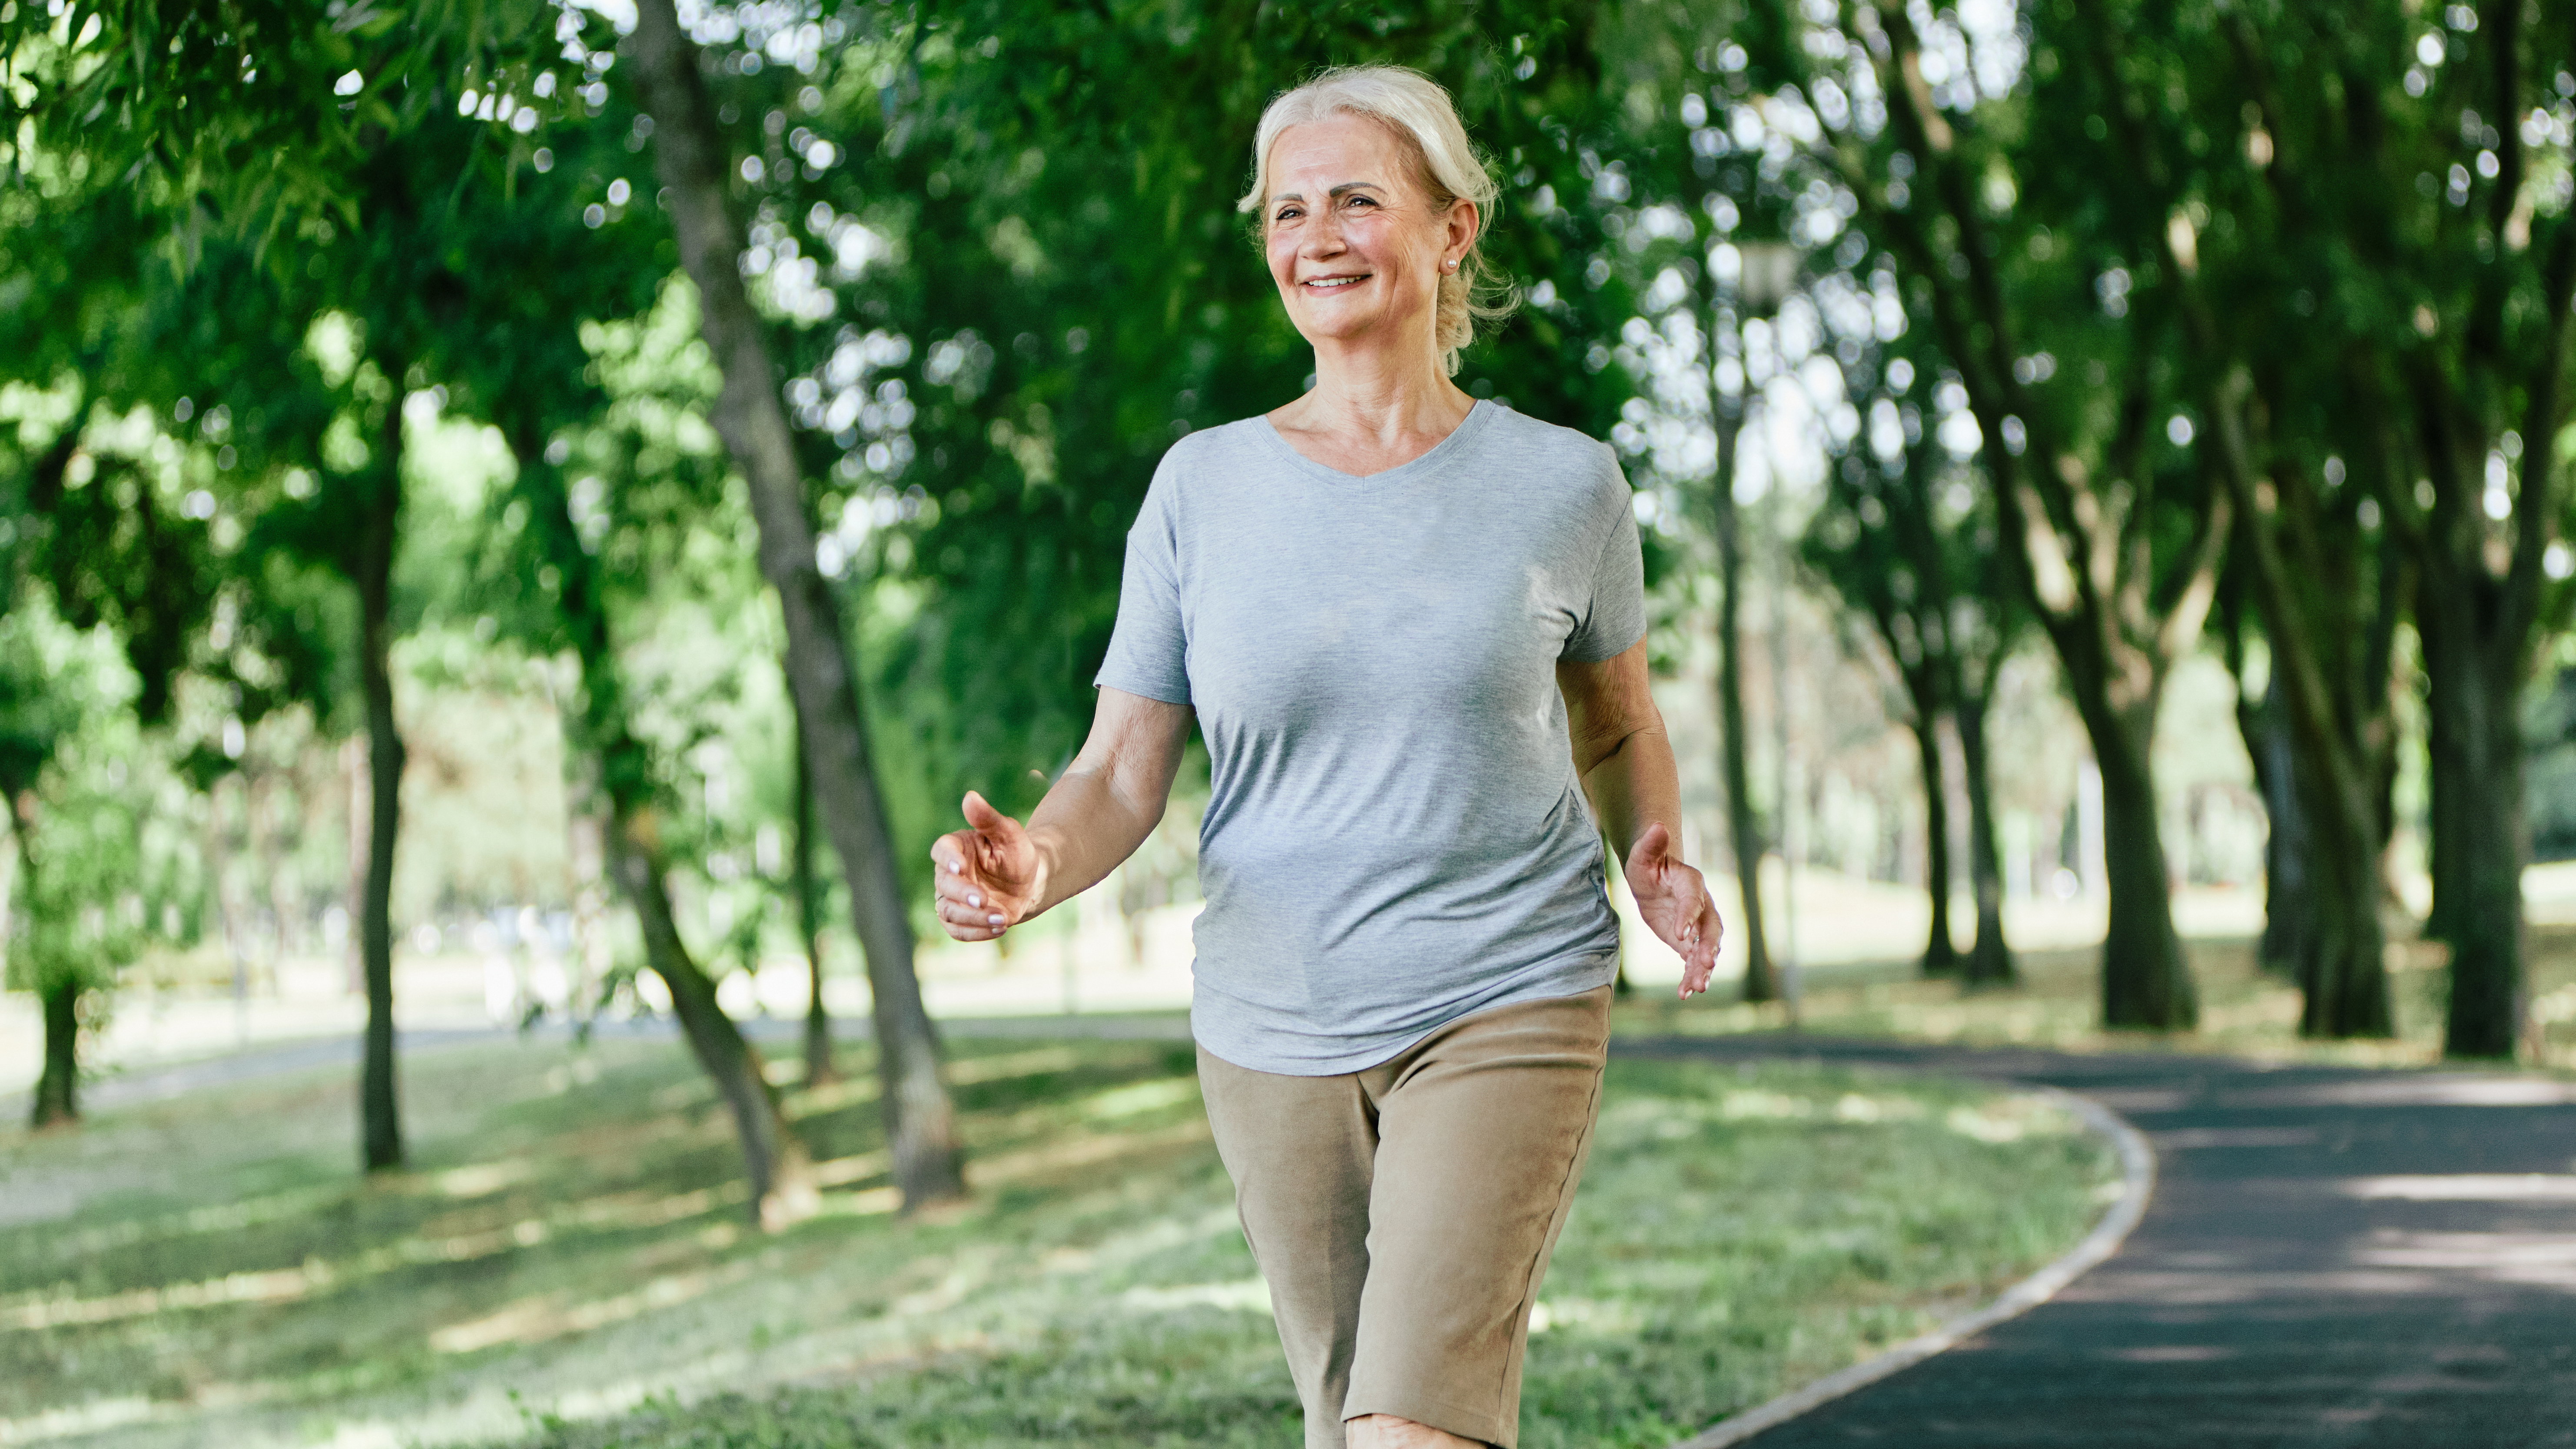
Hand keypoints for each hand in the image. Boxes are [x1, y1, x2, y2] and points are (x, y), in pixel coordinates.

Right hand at [928, 791, 1043, 941]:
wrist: (1028, 883)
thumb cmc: (1016, 854)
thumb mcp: (1009, 834)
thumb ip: (988, 818)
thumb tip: (970, 797)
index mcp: (957, 847)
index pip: (942, 851)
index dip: (947, 859)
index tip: (960, 866)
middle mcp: (949, 873)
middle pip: (944, 885)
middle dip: (963, 894)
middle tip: (985, 899)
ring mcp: (951, 898)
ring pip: (949, 912)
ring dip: (974, 918)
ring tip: (1002, 918)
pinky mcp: (960, 919)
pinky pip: (958, 930)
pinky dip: (977, 933)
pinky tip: (1000, 928)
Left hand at [1625, 823, 1721, 996]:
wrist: (1652, 878)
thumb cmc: (1647, 864)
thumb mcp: (1643, 855)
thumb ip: (1651, 844)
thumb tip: (1657, 825)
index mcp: (1691, 884)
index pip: (1693, 901)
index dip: (1688, 917)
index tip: (1680, 935)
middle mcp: (1701, 906)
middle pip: (1712, 928)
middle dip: (1709, 947)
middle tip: (1704, 964)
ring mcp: (1698, 926)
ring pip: (1707, 948)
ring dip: (1702, 968)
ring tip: (1696, 988)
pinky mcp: (1690, 941)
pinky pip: (1694, 961)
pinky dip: (1691, 976)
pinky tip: (1685, 994)